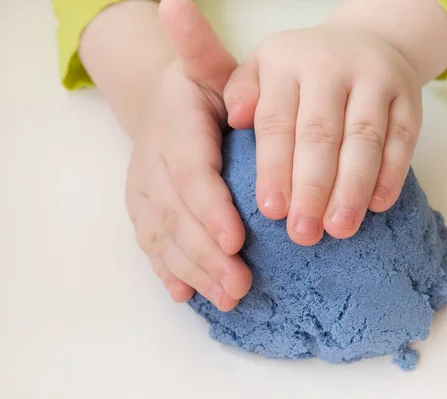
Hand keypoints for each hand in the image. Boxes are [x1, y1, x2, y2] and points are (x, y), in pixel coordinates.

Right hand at [125, 0, 250, 309]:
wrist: (165, 108)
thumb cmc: (202, 91)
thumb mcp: (208, 67)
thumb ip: (200, 48)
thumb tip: (177, 4)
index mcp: (173, 130)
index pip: (189, 173)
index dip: (209, 207)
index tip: (236, 237)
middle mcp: (153, 166)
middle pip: (177, 217)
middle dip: (208, 254)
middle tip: (242, 283)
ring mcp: (146, 194)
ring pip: (165, 239)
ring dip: (195, 271)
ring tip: (228, 297)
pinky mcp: (147, 213)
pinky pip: (153, 246)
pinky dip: (169, 272)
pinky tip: (186, 295)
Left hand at [224, 24, 422, 245]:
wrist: (368, 41)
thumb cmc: (304, 70)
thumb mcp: (263, 66)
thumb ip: (242, 92)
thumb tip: (236, 119)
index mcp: (287, 61)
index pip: (278, 122)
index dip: (275, 169)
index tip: (272, 212)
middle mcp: (332, 65)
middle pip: (321, 135)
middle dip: (312, 188)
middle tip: (304, 233)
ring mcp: (376, 78)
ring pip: (365, 139)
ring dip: (352, 188)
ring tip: (339, 228)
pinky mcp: (409, 97)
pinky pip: (403, 139)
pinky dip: (392, 175)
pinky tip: (377, 206)